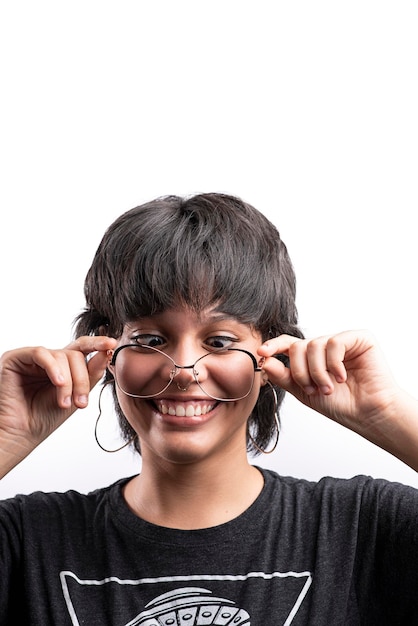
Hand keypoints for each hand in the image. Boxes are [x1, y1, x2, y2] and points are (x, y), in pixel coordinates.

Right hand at [0, 336, 115, 472]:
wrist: (22, 434)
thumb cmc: (44, 418)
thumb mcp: (76, 395)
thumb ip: (91, 374)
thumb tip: (106, 352)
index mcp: (62, 366)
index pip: (82, 348)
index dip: (97, 344)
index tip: (112, 344)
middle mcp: (48, 359)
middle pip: (75, 354)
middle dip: (82, 379)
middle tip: (81, 403)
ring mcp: (31, 358)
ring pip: (61, 355)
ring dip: (68, 381)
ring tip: (64, 403)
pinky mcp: (15, 359)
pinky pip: (40, 353)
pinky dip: (53, 368)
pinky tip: (58, 383)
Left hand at [258, 330, 403, 440]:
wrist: (367, 414)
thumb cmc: (340, 404)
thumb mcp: (304, 392)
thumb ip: (284, 376)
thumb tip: (265, 361)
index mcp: (311, 357)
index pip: (288, 344)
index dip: (274, 346)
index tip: (262, 352)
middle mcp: (325, 347)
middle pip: (298, 346)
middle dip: (301, 371)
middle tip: (313, 388)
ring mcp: (341, 341)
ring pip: (314, 344)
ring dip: (318, 371)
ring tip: (329, 387)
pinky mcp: (359, 339)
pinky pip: (335, 342)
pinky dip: (334, 363)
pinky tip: (342, 377)